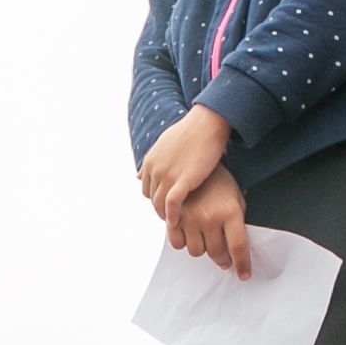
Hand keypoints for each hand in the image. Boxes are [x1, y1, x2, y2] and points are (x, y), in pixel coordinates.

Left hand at [139, 105, 230, 227]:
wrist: (207, 122)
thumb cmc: (192, 132)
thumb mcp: (164, 144)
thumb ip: (151, 161)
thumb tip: (138, 175)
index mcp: (150, 161)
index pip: (146, 188)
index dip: (156, 197)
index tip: (165, 204)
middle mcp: (155, 169)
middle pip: (153, 197)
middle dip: (160, 208)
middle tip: (172, 216)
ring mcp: (167, 175)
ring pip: (159, 203)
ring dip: (165, 215)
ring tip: (175, 222)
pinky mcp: (183, 179)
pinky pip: (172, 204)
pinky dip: (172, 216)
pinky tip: (176, 222)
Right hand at [170, 165, 251, 279]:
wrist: (194, 160)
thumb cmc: (219, 180)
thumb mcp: (235, 196)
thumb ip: (238, 218)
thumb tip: (238, 245)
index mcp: (230, 212)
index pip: (239, 247)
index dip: (242, 265)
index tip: (244, 276)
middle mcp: (210, 218)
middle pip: (217, 253)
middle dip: (223, 260)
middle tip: (225, 260)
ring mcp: (191, 219)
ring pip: (196, 251)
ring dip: (203, 250)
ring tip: (206, 242)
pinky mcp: (174, 218)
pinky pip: (178, 244)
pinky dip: (184, 243)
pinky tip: (190, 236)